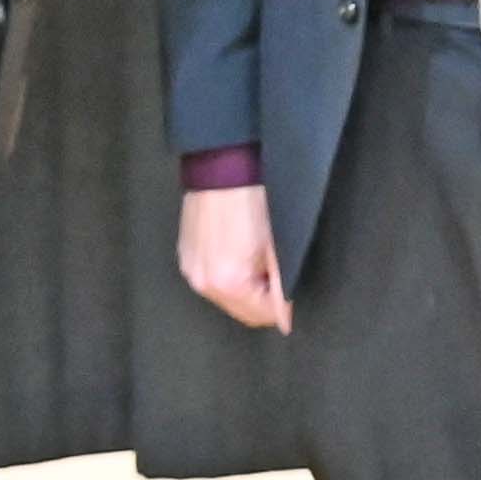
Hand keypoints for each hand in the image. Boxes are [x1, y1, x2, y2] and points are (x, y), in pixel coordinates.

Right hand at [180, 179, 291, 333]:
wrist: (225, 163)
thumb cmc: (255, 198)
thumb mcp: (279, 246)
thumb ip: (284, 285)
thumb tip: (286, 316)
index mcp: (227, 282)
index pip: (263, 315)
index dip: (284, 307)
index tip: (294, 293)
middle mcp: (203, 281)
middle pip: (242, 309)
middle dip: (264, 299)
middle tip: (279, 273)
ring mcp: (190, 268)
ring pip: (227, 295)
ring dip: (246, 287)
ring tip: (259, 257)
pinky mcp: (186, 254)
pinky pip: (212, 277)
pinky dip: (229, 273)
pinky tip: (240, 249)